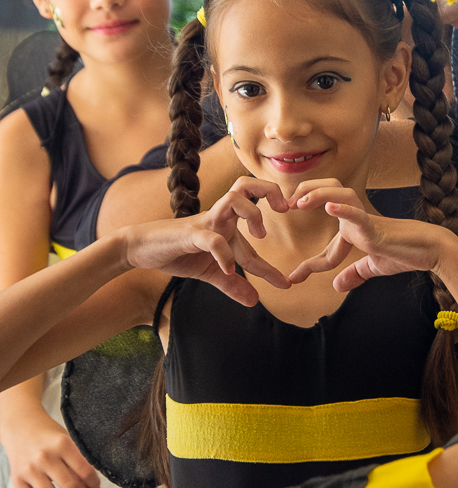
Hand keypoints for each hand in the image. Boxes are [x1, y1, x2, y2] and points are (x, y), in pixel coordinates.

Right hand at [0, 409, 99, 487]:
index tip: (95, 486)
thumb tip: (87, 484)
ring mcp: (30, 469)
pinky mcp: (17, 478)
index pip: (85, 471)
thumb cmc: (49, 435)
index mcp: (62, 444)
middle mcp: (45, 457)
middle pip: (70, 486)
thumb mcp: (68, 440)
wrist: (21, 427)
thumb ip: (77, 460)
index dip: (93, 482)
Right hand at [121, 177, 291, 305]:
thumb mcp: (211, 272)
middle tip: (285, 210)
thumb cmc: (178, 253)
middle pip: (248, 186)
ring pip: (233, 199)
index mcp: (228, 223)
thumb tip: (255, 302)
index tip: (286, 285)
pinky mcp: (190, 234)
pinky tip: (229, 270)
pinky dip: (223, 253)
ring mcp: (206, 223)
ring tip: (260, 237)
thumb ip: (233, 285)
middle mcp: (220, 218)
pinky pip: (211, 237)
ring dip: (252, 213)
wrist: (140, 249)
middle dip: (271, 190)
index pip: (259, 233)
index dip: (273, 265)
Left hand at [285, 182, 457, 290]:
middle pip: (327, 191)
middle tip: (286, 207)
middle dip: (305, 193)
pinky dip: (342, 207)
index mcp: (354, 228)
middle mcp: (356, 218)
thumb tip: (337, 287)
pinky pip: (357, 212)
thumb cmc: (406, 254)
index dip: (309, 263)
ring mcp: (365, 219)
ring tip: (298, 202)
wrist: (430, 251)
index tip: (293, 280)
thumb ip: (355, 273)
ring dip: (317, 193)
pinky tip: (329, 206)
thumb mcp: (374, 267)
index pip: (326, 240)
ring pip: (340, 192)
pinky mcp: (375, 226)